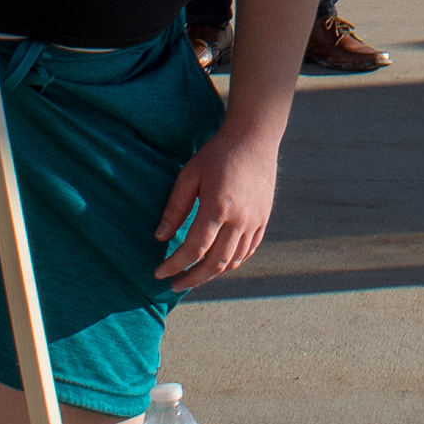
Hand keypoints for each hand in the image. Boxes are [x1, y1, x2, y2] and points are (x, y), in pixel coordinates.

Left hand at [153, 122, 284, 288]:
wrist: (254, 138)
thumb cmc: (217, 154)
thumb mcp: (189, 175)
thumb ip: (175, 208)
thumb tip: (160, 236)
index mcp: (218, 207)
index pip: (194, 249)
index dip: (175, 264)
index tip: (159, 272)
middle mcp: (239, 219)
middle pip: (215, 263)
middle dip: (192, 278)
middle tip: (174, 285)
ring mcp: (255, 221)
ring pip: (233, 261)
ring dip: (211, 274)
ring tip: (194, 276)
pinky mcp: (263, 219)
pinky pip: (248, 251)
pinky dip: (232, 263)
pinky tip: (217, 263)